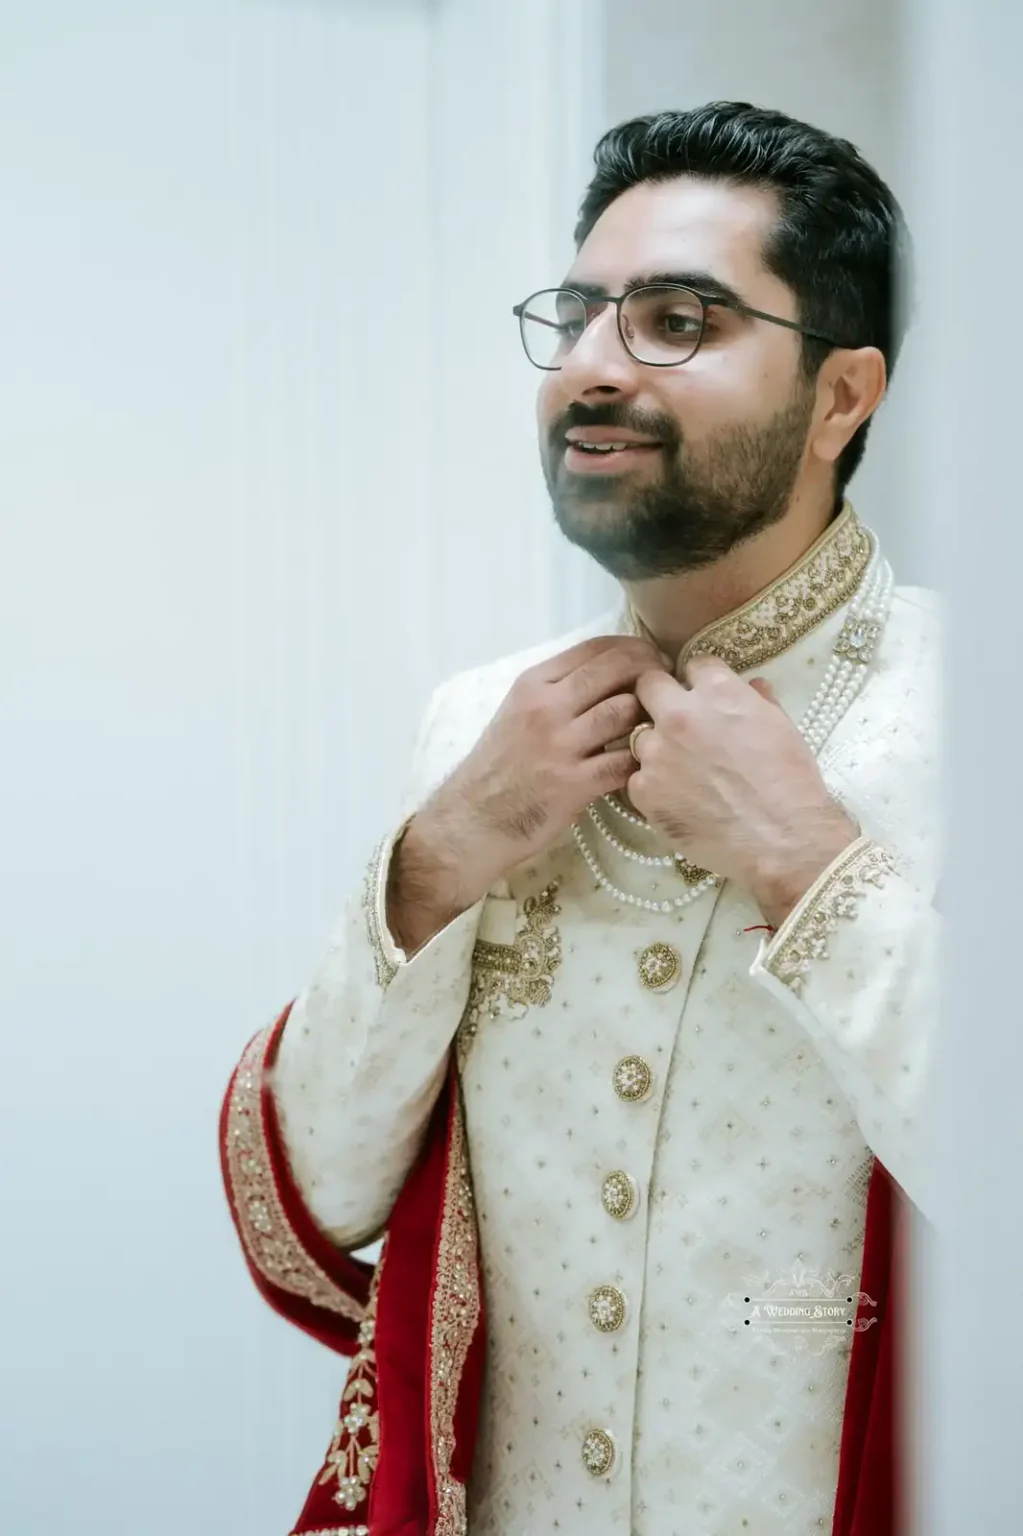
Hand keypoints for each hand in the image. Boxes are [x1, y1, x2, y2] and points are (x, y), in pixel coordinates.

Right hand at [389, 636, 670, 951]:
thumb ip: (557, 691)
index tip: (651, 657)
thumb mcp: (517, 712)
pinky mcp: (574, 784)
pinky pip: (624, 762)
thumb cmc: (499, 767)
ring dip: (649, 716)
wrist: (473, 819)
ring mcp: (561, 745)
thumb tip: (609, 673)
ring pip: (625, 712)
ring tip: (660, 725)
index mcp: (533, 685)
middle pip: (616, 670)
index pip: (594, 648)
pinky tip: (649, 764)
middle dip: (651, 671)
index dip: (633, 647)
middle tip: (667, 685)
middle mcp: (547, 708)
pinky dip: (642, 761)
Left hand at [629, 656, 858, 925]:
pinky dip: (654, 787)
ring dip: (656, 747)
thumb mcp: (782, 728)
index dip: (699, 681)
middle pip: (648, 686)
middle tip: (676, 722)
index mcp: (717, 692)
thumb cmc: (791, 782)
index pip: (694, 665)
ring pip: (640, 737)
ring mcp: (656, 753)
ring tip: (681, 771)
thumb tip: (752, 686)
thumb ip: (758, 701)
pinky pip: (639, 780)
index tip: (703, 696)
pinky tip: (679, 801)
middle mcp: (679, 714)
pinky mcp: (644, 791)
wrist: (782, 839)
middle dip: (660, 697)